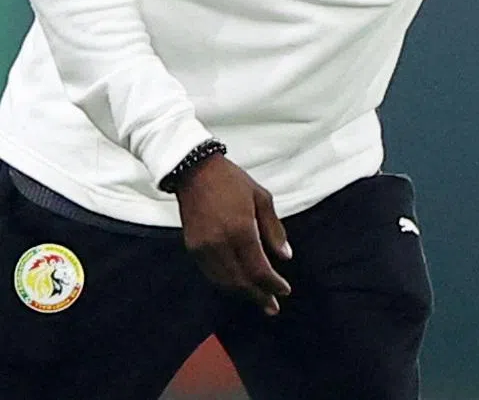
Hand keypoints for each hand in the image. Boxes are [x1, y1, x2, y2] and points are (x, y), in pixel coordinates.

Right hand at [176, 154, 292, 315]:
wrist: (196, 172)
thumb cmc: (233, 182)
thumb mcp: (262, 198)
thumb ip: (274, 229)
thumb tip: (285, 257)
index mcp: (241, 230)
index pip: (258, 268)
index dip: (272, 283)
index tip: (285, 291)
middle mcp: (220, 244)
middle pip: (241, 281)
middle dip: (259, 295)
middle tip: (273, 307)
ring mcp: (203, 249)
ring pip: (225, 281)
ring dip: (243, 293)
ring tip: (259, 299)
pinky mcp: (192, 249)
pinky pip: (211, 274)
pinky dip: (227, 284)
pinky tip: (238, 286)